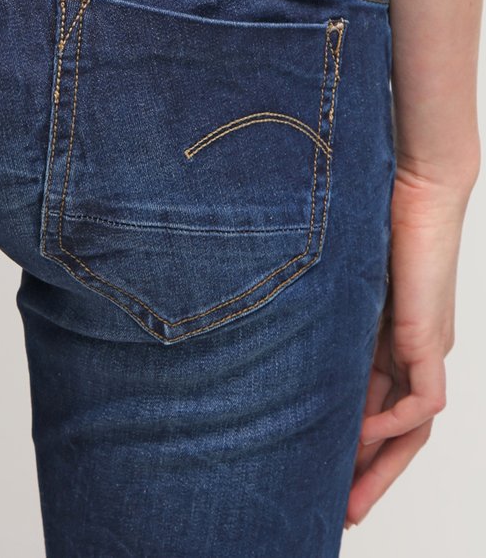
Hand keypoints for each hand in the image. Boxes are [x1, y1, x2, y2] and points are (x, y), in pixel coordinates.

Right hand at [343, 156, 478, 528]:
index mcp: (384, 335)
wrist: (411, 176)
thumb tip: (260, 332)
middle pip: (397, 428)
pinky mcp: (429, 335)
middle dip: (368, 472)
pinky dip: (393, 423)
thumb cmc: (366, 212)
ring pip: (412, 426)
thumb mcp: (328, 280)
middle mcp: (408, 348)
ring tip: (352, 502)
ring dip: (382, 465)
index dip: (351, 443)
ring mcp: (422, 344)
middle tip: (341, 512)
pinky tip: (361, 433)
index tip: (321, 472)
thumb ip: (310, 311)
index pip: (373, 403)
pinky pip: (423, 400)